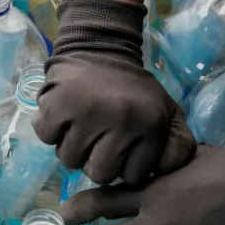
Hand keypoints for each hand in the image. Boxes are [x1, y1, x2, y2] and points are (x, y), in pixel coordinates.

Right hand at [33, 0, 195, 185]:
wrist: (102, 48)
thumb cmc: (134, 89)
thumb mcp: (166, 112)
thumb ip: (176, 145)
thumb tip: (164, 172)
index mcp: (150, 125)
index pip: (131, 177)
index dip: (123, 165)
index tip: (121, 147)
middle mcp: (121, 122)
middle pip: (98, 174)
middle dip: (95, 160)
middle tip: (97, 138)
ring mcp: (86, 115)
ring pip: (69, 159)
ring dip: (71, 146)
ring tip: (79, 124)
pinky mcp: (56, 106)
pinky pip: (47, 138)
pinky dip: (50, 129)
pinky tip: (63, 115)